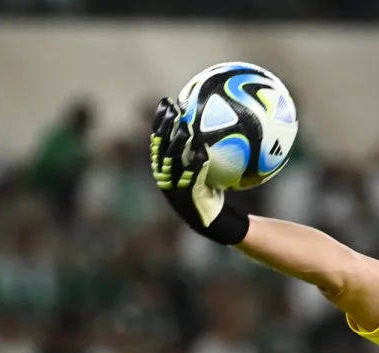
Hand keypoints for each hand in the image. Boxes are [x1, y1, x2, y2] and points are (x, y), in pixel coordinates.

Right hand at [149, 98, 248, 245]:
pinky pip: (191, 178)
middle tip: (172, 108)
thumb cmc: (216, 195)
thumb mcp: (209, 170)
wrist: (219, 224)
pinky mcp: (187, 200)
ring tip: (185, 126)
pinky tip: (204, 150)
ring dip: (178, 143)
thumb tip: (219, 122)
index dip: (159, 121)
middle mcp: (166, 179)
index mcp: (166, 170)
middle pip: (160, 148)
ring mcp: (174, 190)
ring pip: (172, 162)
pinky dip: (196, 164)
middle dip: (164, 127)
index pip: (158, 141)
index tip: (166, 102)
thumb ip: (204, 149)